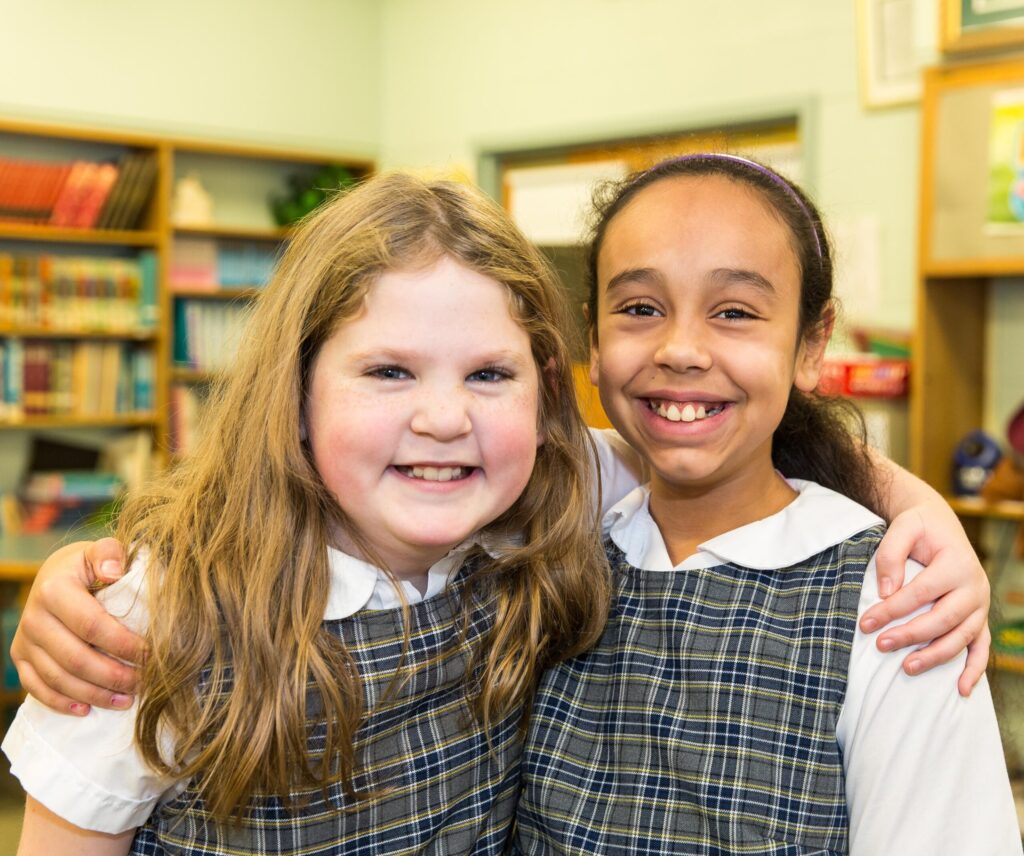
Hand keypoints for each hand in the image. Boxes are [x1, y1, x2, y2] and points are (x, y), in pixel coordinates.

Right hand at [11, 538, 143, 714]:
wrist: (57, 573)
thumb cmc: (89, 565)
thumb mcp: (101, 550)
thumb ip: (110, 554)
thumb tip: (114, 572)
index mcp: (54, 590)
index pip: (93, 626)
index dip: (124, 645)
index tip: (152, 655)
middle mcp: (34, 618)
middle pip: (76, 659)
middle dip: (114, 676)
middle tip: (145, 683)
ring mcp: (24, 641)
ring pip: (59, 679)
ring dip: (94, 694)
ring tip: (127, 700)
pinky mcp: (20, 658)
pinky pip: (37, 688)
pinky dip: (62, 703)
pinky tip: (87, 710)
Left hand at [860, 502, 989, 696]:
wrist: (941, 525)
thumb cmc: (919, 528)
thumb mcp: (902, 528)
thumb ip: (891, 555)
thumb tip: (885, 592)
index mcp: (957, 564)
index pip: (921, 593)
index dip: (893, 610)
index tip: (865, 623)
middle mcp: (975, 587)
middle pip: (943, 619)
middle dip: (910, 635)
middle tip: (880, 645)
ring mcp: (980, 605)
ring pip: (961, 637)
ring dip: (935, 656)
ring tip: (906, 668)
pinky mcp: (979, 618)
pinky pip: (981, 647)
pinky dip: (974, 669)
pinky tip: (961, 690)